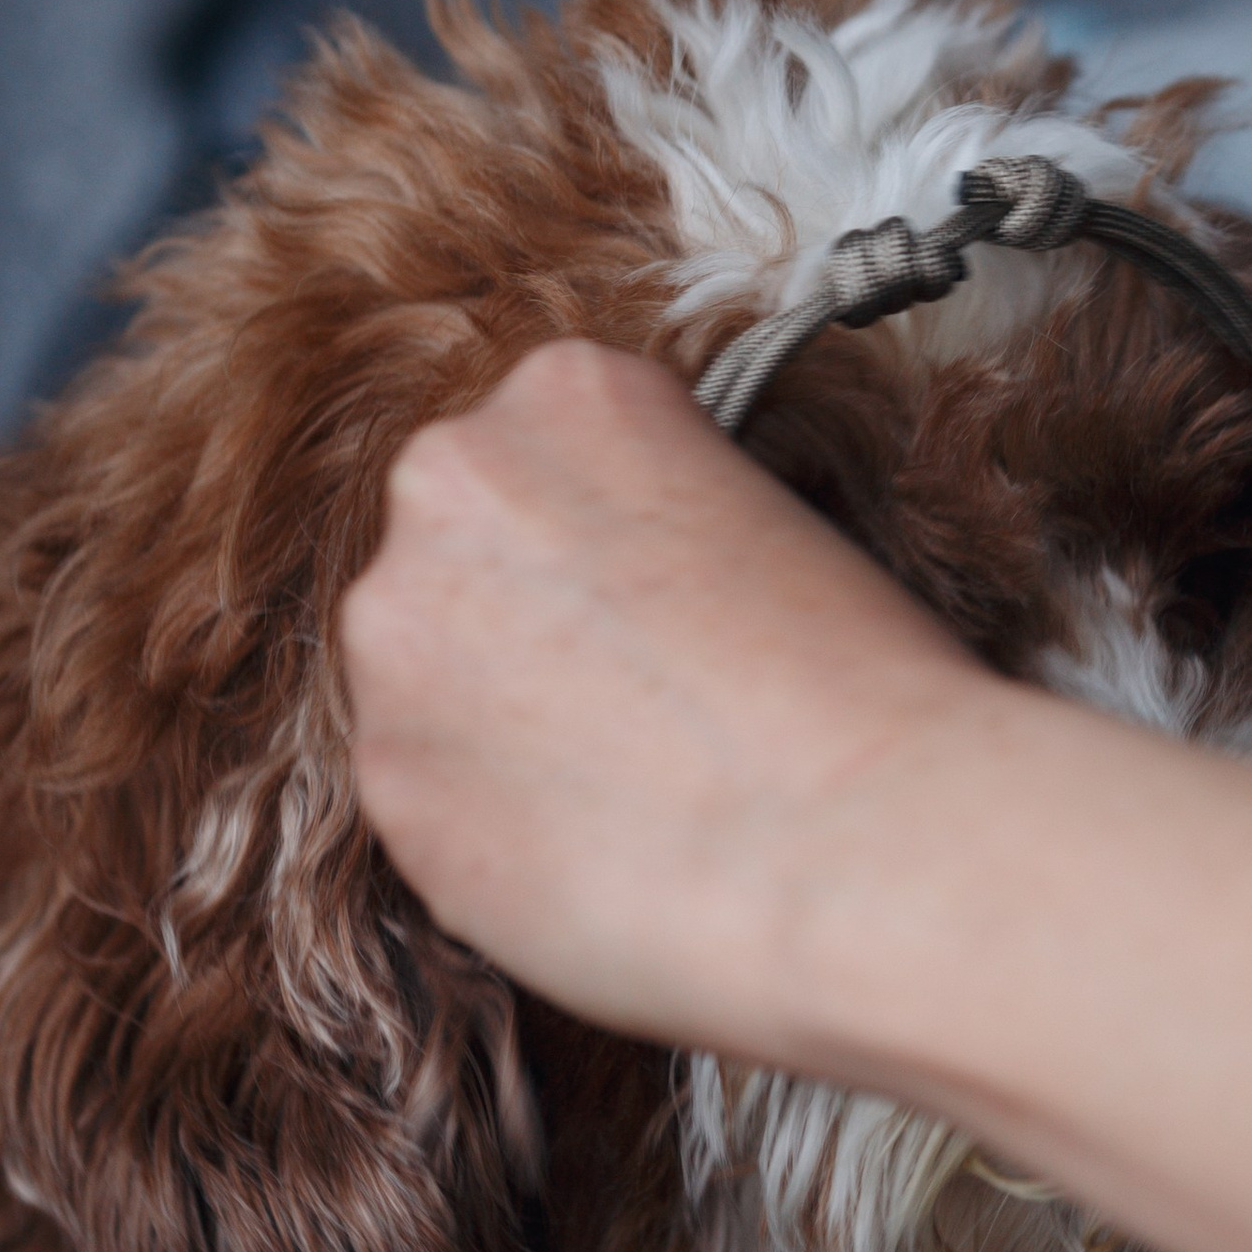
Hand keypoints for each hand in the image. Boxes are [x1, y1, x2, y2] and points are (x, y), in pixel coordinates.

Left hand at [342, 340, 996, 1053]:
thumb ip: (655, 518)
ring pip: (429, 675)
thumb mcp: (782, 519)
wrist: (858, 857)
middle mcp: (449, 486)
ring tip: (627, 788)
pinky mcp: (385, 780)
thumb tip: (620, 583)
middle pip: (463, 549)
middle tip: (641, 700)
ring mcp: (396, 638)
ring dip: (501, 721)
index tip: (660, 595)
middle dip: (531, 620)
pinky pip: (427, 793)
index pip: (551, 444)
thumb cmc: (866, 696)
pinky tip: (596, 849)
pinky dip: (494, 825)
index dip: (612, 535)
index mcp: (568, 394)